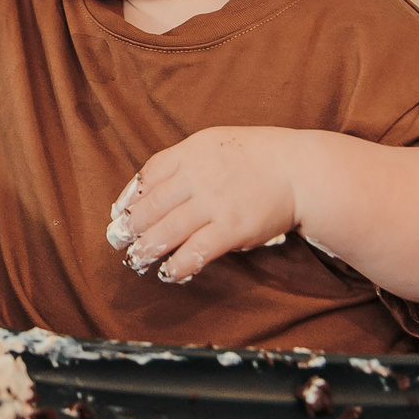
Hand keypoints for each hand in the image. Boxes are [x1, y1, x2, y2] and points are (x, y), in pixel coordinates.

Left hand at [108, 127, 306, 284]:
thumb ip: (184, 163)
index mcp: (192, 151)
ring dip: (147, 249)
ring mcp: (215, 203)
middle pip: (152, 205)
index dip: (131, 196)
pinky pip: (195, 251)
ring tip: (137, 260)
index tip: (121, 212)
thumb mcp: (215, 145)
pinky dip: (178, 265)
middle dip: (131, 227)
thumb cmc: (256, 158)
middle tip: (119, 241)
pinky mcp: (232, 228)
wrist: (300, 170)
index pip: (149, 173)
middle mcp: (199, 175)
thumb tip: (148, 190)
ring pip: (167, 230)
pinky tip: (170, 273)